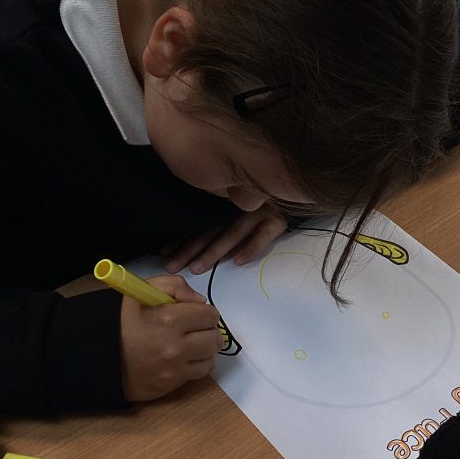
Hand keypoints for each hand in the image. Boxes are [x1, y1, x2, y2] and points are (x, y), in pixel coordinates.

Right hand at [119, 273, 222, 400]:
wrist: (98, 354)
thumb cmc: (122, 319)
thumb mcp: (143, 290)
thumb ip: (176, 286)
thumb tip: (201, 301)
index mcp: (169, 319)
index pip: (211, 316)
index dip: (204, 313)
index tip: (195, 314)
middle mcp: (175, 347)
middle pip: (215, 339)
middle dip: (208, 332)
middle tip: (195, 330)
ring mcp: (173, 369)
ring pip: (210, 360)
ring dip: (204, 351)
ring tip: (190, 345)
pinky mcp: (169, 385)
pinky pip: (196, 375)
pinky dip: (194, 366)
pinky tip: (182, 359)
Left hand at [162, 207, 288, 275]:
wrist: (294, 190)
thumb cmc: (262, 204)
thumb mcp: (235, 207)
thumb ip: (214, 220)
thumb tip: (179, 242)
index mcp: (225, 207)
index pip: (200, 226)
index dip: (183, 240)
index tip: (165, 254)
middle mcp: (238, 209)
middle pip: (211, 231)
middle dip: (191, 250)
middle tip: (173, 267)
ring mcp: (258, 214)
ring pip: (232, 234)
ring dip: (214, 251)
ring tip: (198, 268)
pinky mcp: (277, 221)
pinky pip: (263, 236)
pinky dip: (251, 247)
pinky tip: (239, 262)